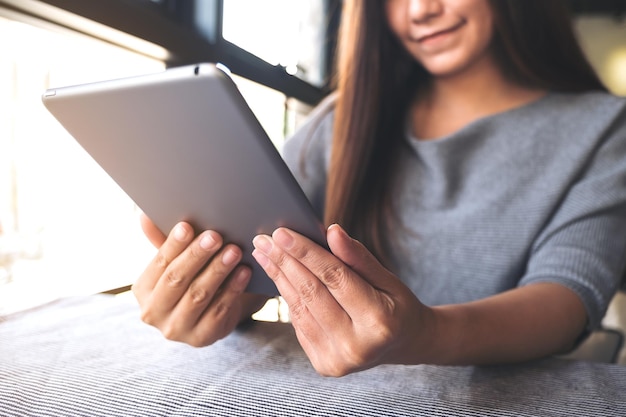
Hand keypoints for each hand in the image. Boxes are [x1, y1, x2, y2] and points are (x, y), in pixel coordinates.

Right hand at [133, 214, 264, 346]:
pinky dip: (233, 289)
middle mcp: (153, 313)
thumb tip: (146, 217)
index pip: (159, 264)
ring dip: (217, 271)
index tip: (187, 226)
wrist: (209, 314)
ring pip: (198, 295)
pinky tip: (244, 272)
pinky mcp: (201, 338)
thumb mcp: (176, 263)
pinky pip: (219, 311)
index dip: (173, 245)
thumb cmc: (190, 280)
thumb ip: (163, 242)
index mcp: (143, 290)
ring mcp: (177, 329)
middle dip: (196, 256)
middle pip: (176, 280)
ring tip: (234, 251)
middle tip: (215, 236)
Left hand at [251, 224, 434, 375]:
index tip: (282, 232)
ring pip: (300, 308)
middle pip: (312, 293)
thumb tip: (332, 231)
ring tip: (264, 253)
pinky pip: (299, 323)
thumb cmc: (395, 305)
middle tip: (264, 239)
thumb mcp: (387, 278)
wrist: (401, 344)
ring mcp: (337, 360)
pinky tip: (277, 275)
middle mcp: (356, 346)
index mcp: (379, 321)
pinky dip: (287, 296)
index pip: (335, 278)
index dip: (306, 253)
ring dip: (279, 277)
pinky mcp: (323, 364)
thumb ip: (358, 257)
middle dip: (285, 262)